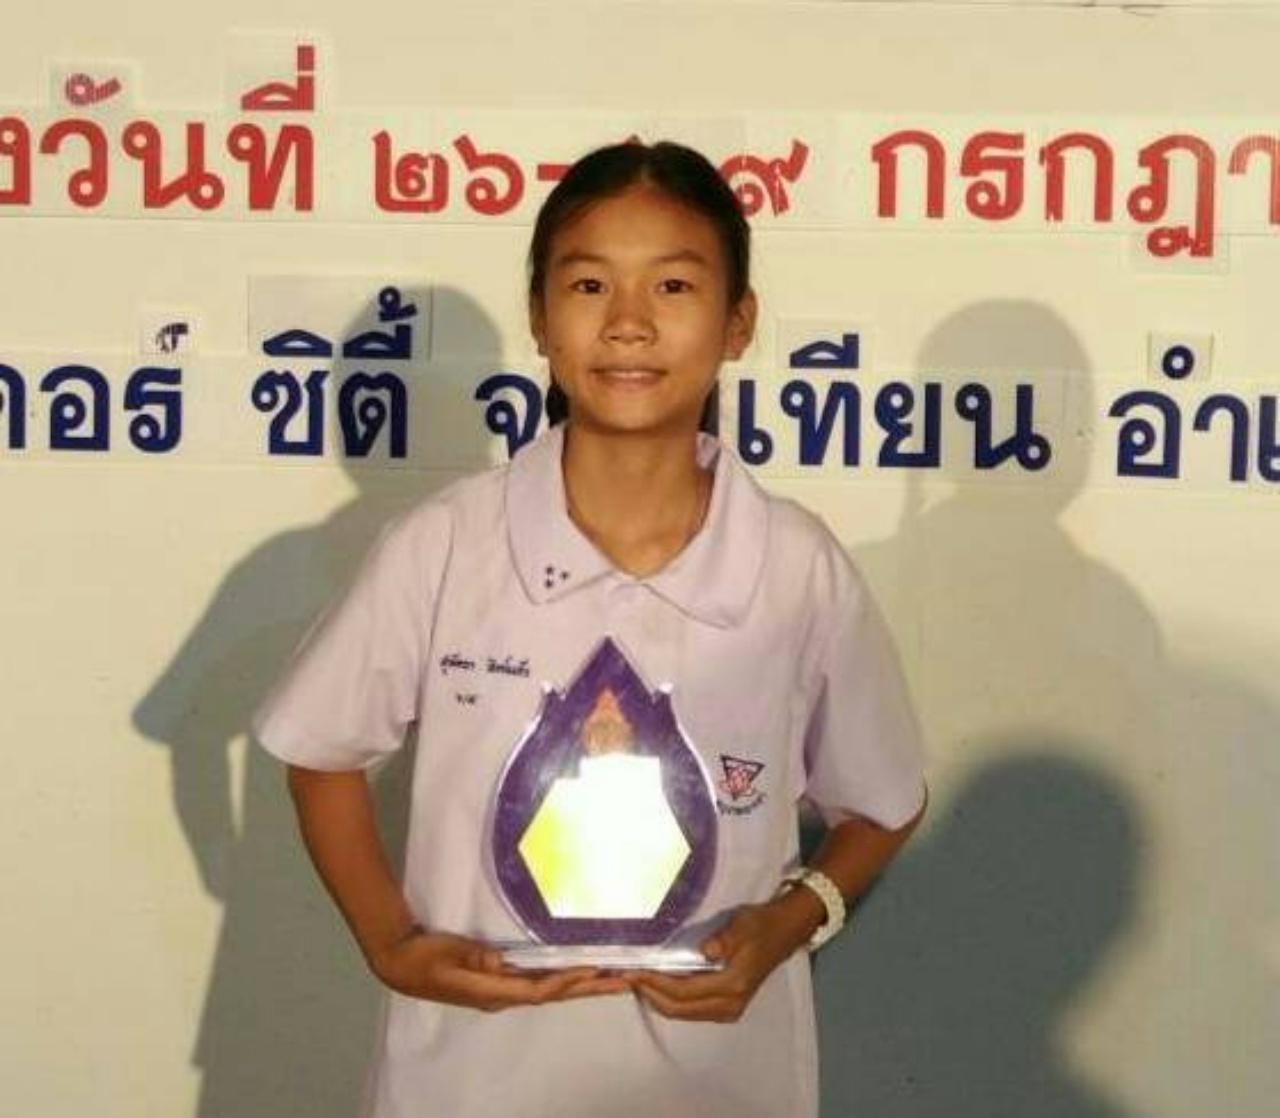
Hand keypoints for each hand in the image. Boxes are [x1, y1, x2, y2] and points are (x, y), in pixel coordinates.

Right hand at [370, 928, 628, 1011]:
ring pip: (551, 990)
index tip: (594, 971)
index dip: (567, 981)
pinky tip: (579, 973)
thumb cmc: (423, 957)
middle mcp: (504, 995)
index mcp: (493, 992)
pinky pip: (539, 982)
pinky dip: (563, 979)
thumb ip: (477, 959)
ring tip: (614, 978)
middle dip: (590, 988)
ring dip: (582, 985)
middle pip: (555, 994)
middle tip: (625, 980)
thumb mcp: (450, 956)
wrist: (399, 961)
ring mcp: (502, 990)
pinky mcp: (500, 981)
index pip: (539, 989)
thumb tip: (503, 963)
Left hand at [626, 892, 821, 1022]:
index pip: (684, 991)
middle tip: (627, 977)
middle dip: (650, 994)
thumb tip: (705, 951)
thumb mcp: (742, 925)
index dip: (656, 983)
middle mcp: (729, 1005)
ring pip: (682, 1013)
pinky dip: (670, 1001)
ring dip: (657, 999)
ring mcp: (728, 1010)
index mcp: (733, 985)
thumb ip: (723, 941)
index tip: (634, 971)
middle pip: (679, 1008)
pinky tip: (657, 985)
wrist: (784, 932)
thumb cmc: (761, 925)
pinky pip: (691, 1010)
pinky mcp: (726, 1007)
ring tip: (637, 980)